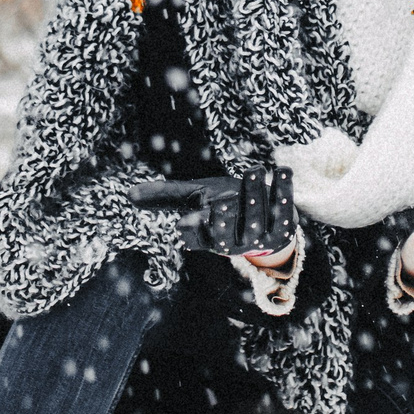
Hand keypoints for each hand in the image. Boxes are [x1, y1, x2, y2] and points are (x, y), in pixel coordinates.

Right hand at [131, 169, 297, 256]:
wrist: (266, 219)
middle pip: (227, 235)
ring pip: (257, 220)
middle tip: (222, 200)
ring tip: (255, 171)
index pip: (198, 239)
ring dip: (256, 196)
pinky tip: (282, 171)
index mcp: (211, 238)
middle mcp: (235, 242)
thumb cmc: (224, 203)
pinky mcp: (284, 227)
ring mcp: (261, 237)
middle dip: (225, 218)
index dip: (193, 232)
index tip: (184, 223)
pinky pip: (285, 211)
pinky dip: (284, 190)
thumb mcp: (194, 197)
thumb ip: (165, 195)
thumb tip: (128, 195)